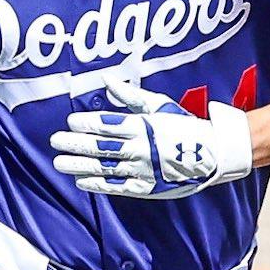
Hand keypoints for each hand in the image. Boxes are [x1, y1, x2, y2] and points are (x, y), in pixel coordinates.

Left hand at [50, 74, 252, 199]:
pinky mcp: (146, 187)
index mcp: (144, 125)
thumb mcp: (161, 104)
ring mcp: (143, 169)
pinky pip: (118, 186)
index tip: (70, 122)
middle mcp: (141, 148)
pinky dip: (98, 184)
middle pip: (102, 146)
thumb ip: (132, 96)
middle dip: (76, 144)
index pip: (109, 124)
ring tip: (60, 162)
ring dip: (80, 165)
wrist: (213, 154)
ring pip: (105, 167)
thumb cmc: (185, 125)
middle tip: (55, 141)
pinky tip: (81, 181)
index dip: (87, 124)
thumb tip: (107, 81)